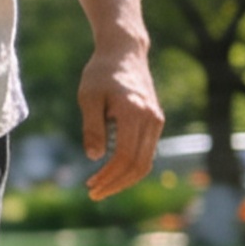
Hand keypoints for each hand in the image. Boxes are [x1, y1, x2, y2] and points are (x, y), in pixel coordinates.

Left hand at [78, 43, 162, 198]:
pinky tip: (111, 171)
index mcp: (134, 113)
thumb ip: (92, 127)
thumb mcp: (88, 97)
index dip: (109, 176)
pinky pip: (146, 151)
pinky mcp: (155, 120)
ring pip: (146, 161)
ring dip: (124, 178)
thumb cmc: (101, 73)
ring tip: (99, 185)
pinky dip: (130, 165)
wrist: (124, 52)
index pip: (126, 157)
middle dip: (117, 183)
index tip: (90, 186)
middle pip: (140, 165)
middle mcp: (151, 119)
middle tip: (94, 193)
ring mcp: (156, 120)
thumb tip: (95, 157)